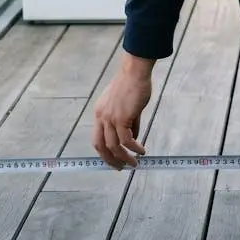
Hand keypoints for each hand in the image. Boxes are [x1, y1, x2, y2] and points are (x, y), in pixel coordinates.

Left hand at [91, 53, 153, 168]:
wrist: (135, 71)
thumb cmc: (132, 85)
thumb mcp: (126, 106)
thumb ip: (129, 122)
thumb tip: (134, 138)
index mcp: (99, 113)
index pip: (97, 138)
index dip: (104, 152)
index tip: (113, 160)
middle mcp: (101, 117)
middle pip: (100, 146)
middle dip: (110, 160)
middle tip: (120, 168)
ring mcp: (110, 118)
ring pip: (114, 146)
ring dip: (124, 158)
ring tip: (134, 164)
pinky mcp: (121, 118)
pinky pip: (127, 140)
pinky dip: (134, 148)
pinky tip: (142, 151)